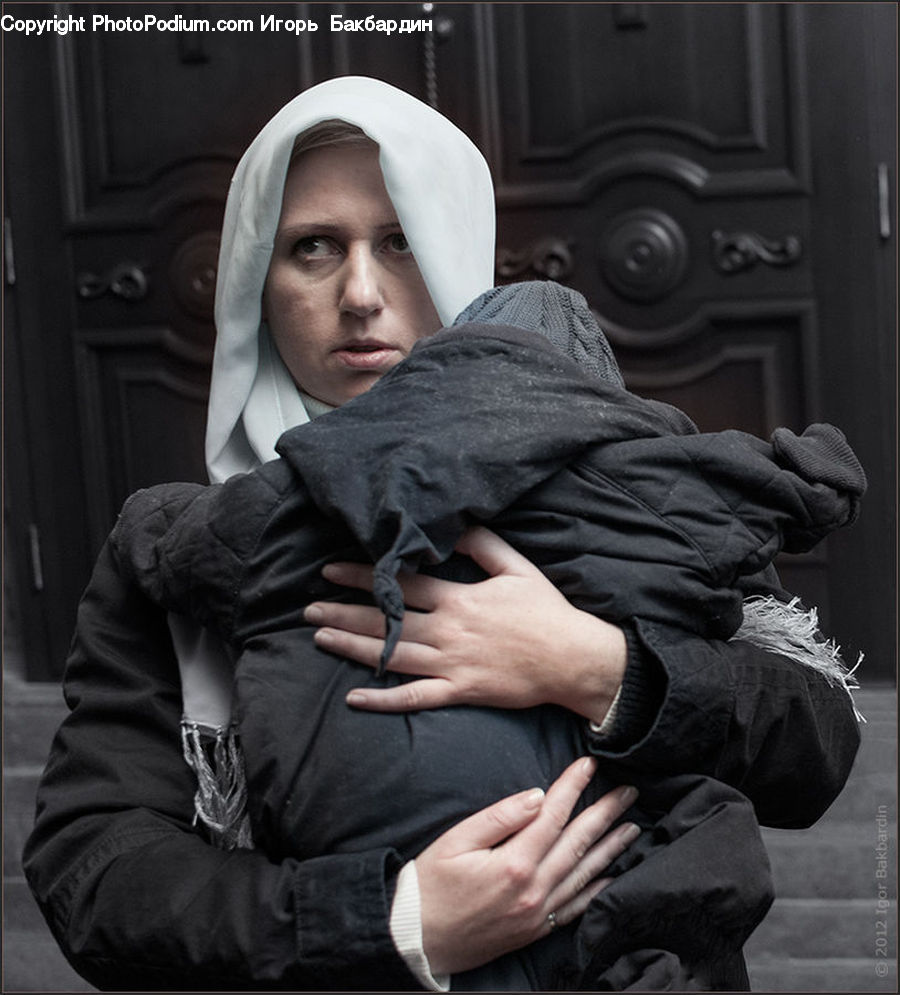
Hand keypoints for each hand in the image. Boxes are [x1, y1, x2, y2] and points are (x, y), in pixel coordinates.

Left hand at [304, 526, 626, 720]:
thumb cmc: (546, 612)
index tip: (331, 571)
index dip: (363, 576)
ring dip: (352, 648)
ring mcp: (452, 664)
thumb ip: (483, 545)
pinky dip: (384, 700)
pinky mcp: (460, 692)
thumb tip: (451, 527)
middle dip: (343, 614)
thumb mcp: (518, 567)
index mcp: (459, 599)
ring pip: (391, 655)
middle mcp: (448, 631)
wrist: (572, 659)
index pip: (401, 584)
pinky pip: (416, 698)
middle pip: (386, 621)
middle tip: (308, 610)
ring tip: (319, 639)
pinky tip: (355, 699)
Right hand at [415, 756, 639, 974]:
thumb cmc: (430, 884)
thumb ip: (500, 817)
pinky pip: (576, 906)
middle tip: (629, 792)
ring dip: (611, 848)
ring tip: (632, 827)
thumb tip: (538, 796)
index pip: (553, 815)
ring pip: (584, 874)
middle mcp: (533, 890)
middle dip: (606, 814)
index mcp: (513, 864)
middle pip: (578, 843)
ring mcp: (538, 914)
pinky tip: (613, 873)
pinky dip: (598, 888)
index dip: (573, 787)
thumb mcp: (456, 841)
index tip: (589, 765)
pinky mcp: (536, 930)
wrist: (417, 940)